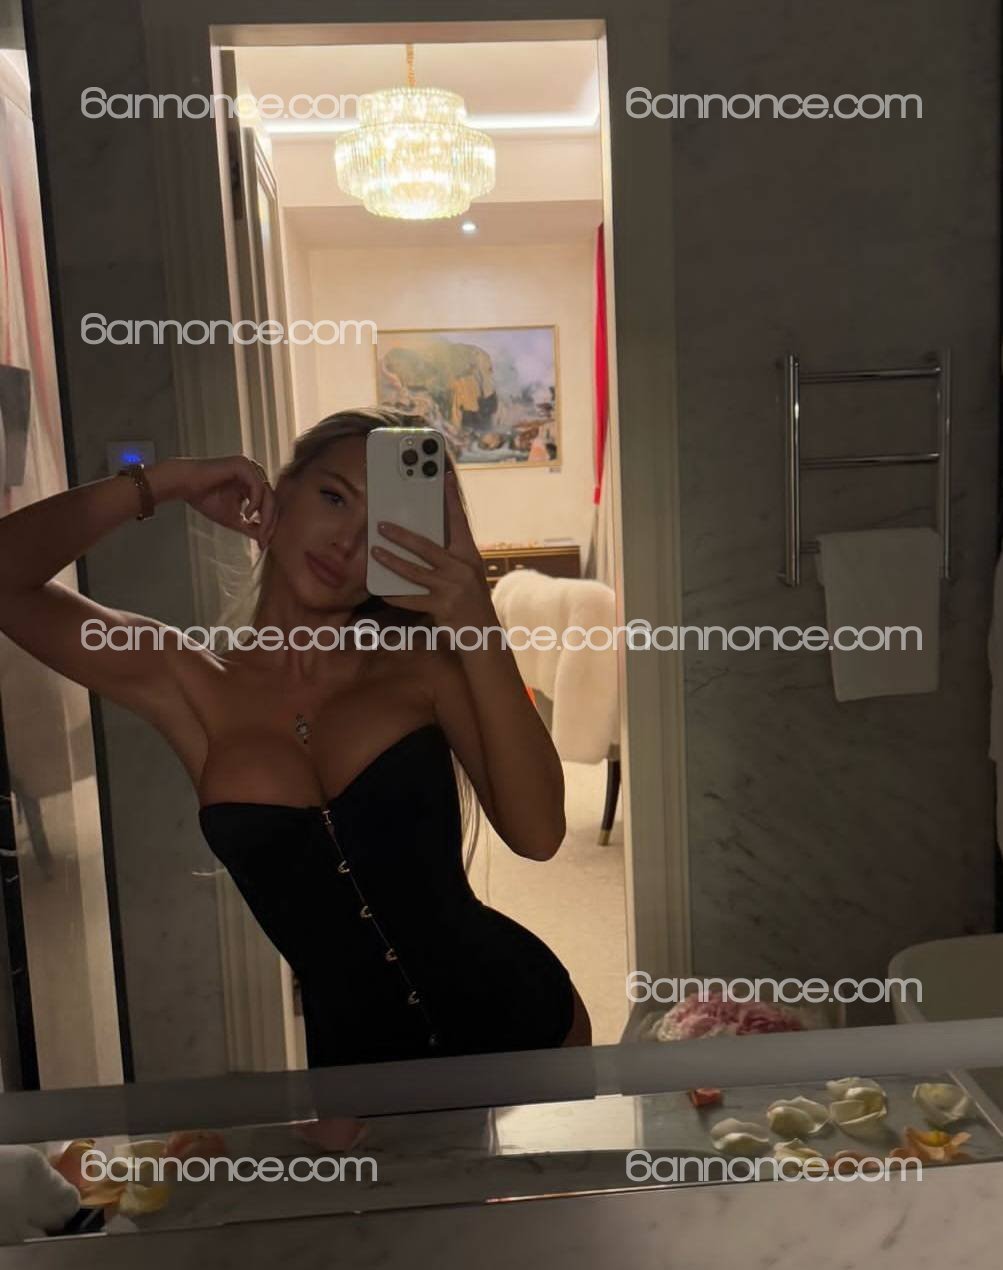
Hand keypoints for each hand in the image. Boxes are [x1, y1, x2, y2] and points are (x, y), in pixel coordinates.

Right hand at [153, 456, 277, 545]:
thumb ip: (250, 527)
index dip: (269, 525)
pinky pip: (257, 486)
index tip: (263, 543)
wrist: (184, 484)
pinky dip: (255, 503)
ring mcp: (250, 467)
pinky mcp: (243, 465)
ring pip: (268, 494)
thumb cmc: (205, 499)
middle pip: (272, 500)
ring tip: (257, 531)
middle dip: (270, 522)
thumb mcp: (232, 518)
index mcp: (253, 483)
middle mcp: (254, 473)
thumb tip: (265, 541)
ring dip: (265, 516)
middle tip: (263, 540)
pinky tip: (246, 514)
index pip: (269, 505)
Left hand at [370, 470, 493, 625]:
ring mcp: (453, 588)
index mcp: (470, 556)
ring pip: (414, 571)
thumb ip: (451, 557)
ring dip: (392, 561)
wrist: (484, 636)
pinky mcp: (443, 607)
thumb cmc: (472, 601)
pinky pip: (412, 599)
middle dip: (402, 535)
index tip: (444, 476)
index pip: (459, 522)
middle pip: (427, 546)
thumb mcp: (468, 575)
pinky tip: (382, 590)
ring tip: (375, 552)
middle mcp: (463, 568)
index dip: (451, 499)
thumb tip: (423, 541)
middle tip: (381, 525)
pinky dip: (395, 595)